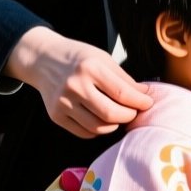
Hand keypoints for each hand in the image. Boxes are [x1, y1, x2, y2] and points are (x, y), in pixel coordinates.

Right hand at [4, 26, 153, 138]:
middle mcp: (75, 86)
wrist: (42, 59)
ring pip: (98, 127)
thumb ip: (124, 78)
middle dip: (129, 116)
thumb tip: (145, 95)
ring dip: (115, 125)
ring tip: (119, 116)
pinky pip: (84, 132)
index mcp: (90, 68)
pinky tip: (103, 120)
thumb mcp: (103, 58)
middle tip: (134, 112)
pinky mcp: (55, 115)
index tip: (148, 103)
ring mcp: (63, 103)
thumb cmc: (77, 57)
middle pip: (111, 114)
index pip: (122, 93)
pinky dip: (98, 130)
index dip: (140, 102)